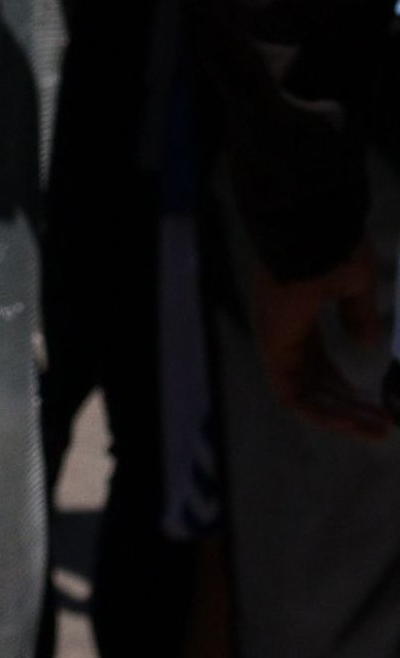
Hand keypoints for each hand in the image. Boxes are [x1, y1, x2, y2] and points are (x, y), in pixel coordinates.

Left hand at [252, 248, 391, 439]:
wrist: (310, 228)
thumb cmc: (330, 246)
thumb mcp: (353, 284)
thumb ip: (357, 315)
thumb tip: (365, 344)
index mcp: (298, 318)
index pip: (317, 364)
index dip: (345, 387)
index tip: (380, 404)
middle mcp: (283, 333)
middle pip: (314, 384)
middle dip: (349, 408)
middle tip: (384, 425)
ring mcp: (275, 340)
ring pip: (303, 395)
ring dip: (338, 416)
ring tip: (375, 429)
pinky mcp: (272, 346)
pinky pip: (290, 393)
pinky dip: (319, 412)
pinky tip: (351, 423)